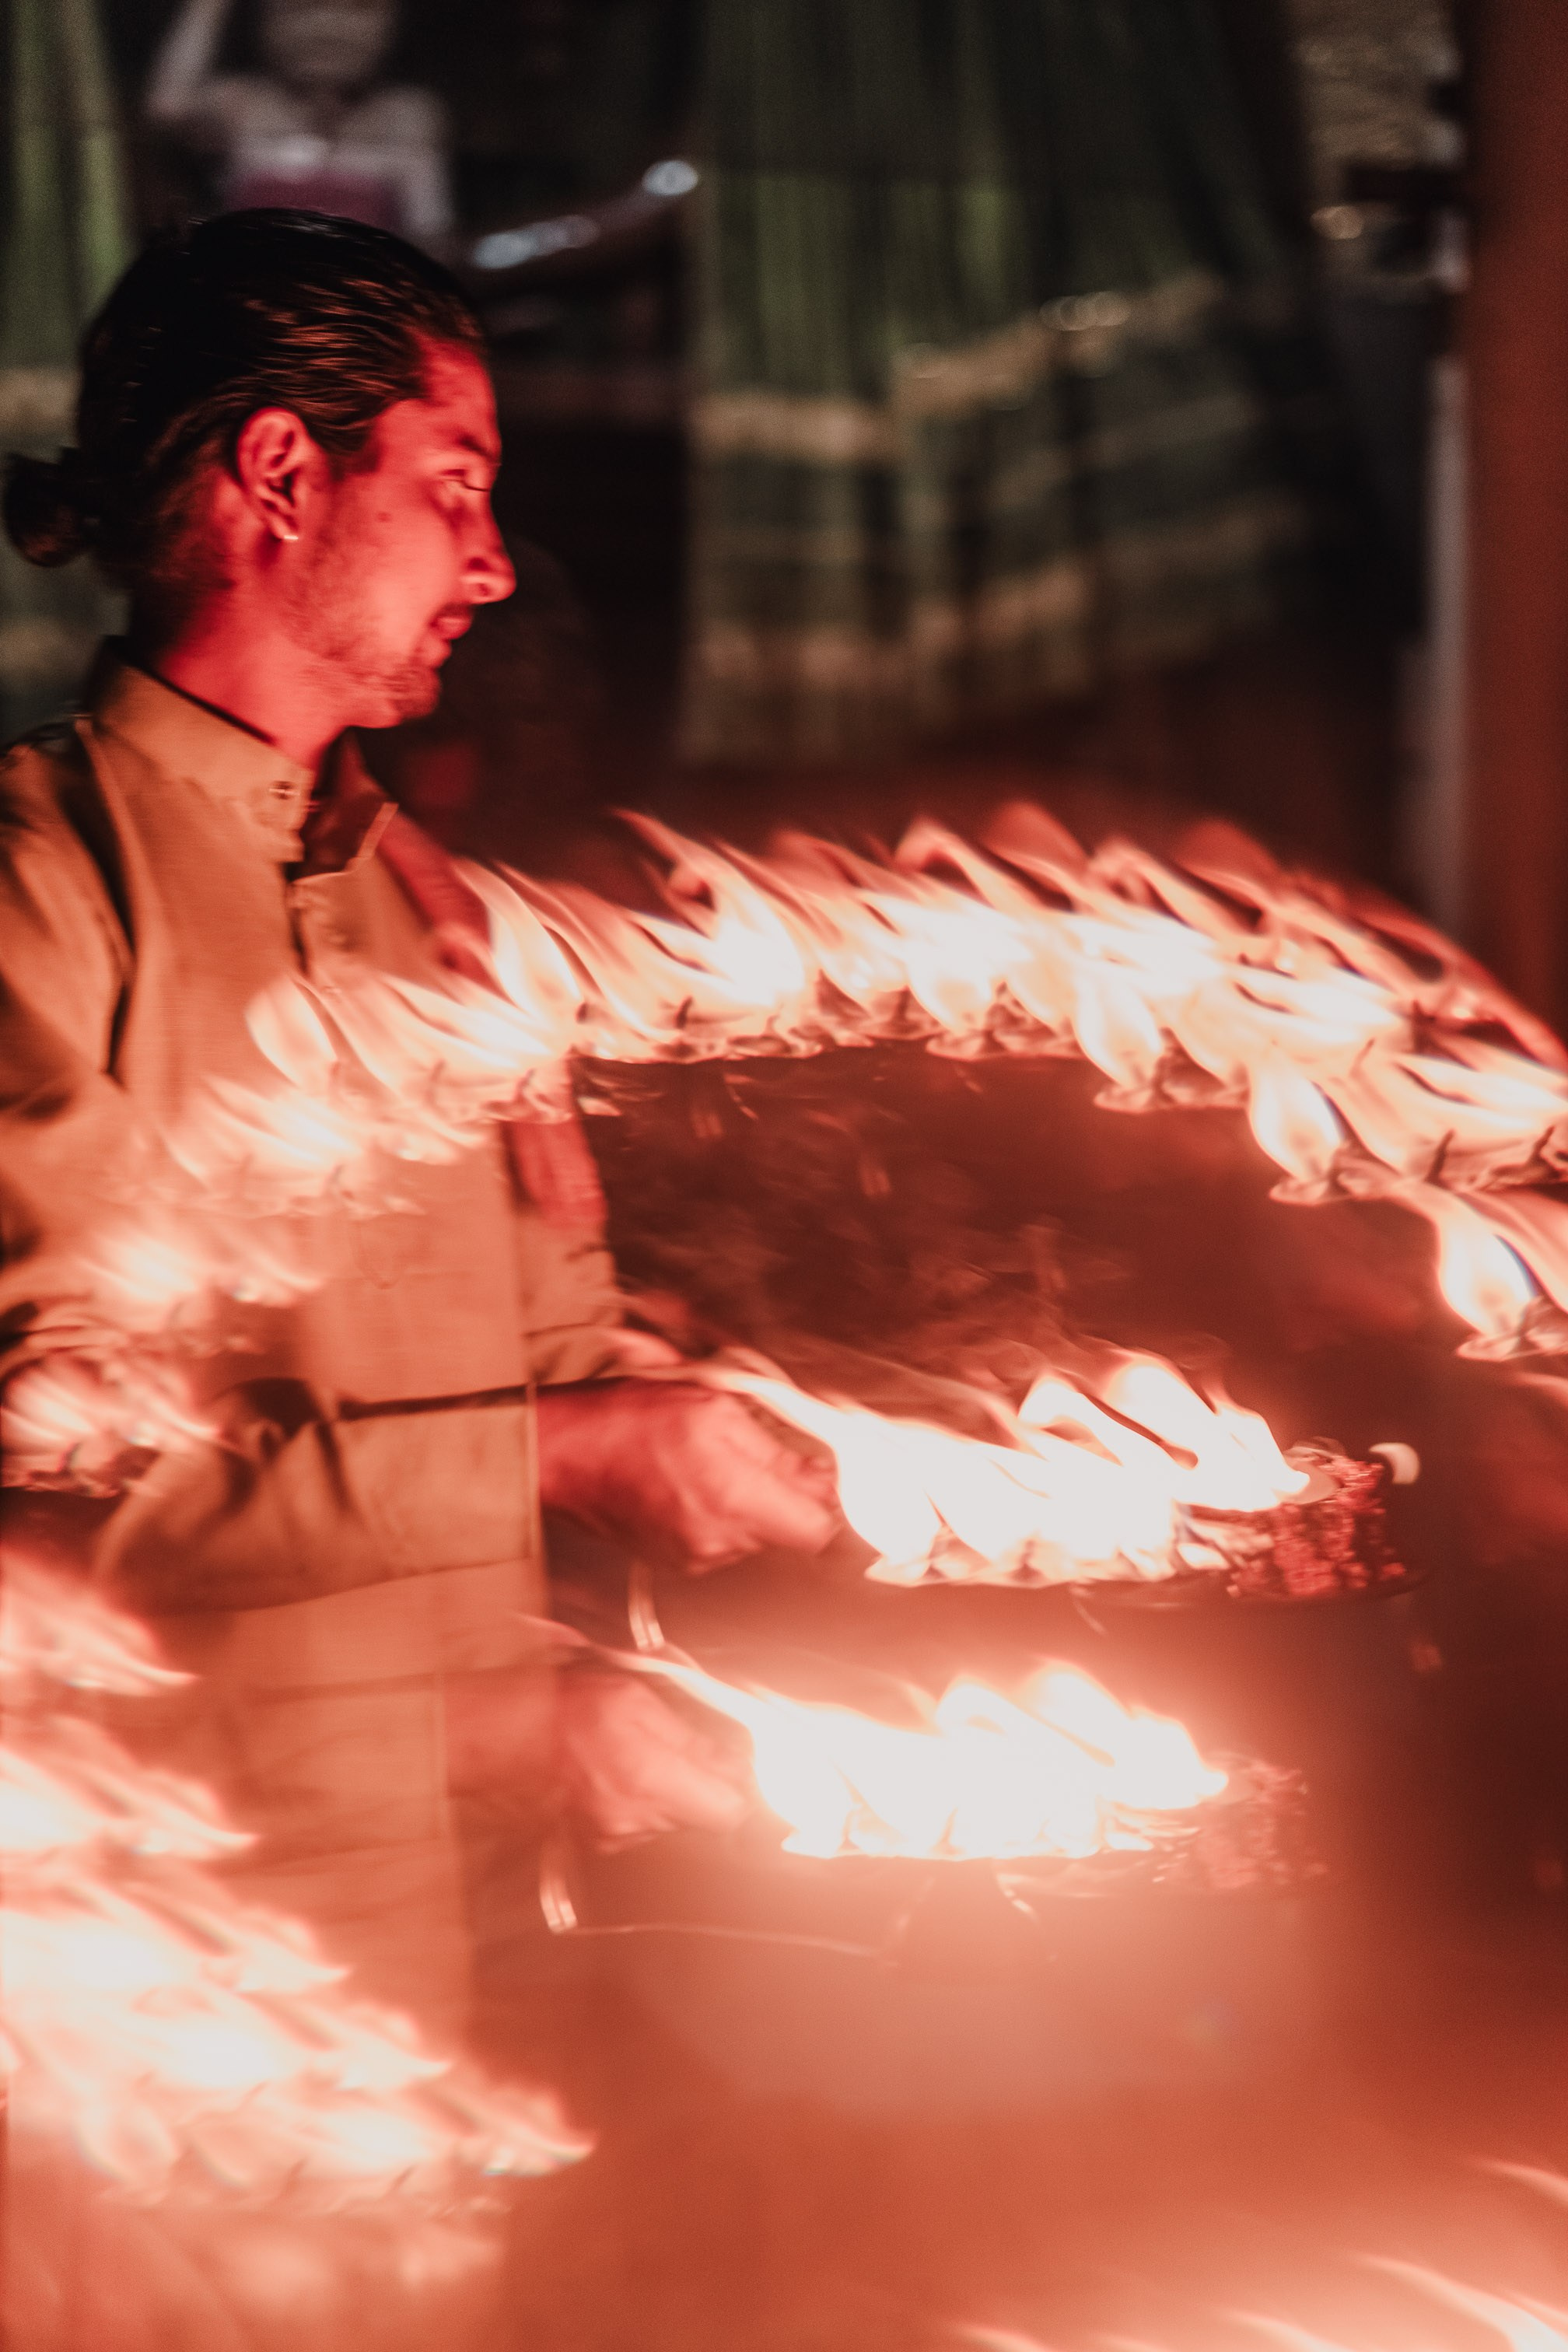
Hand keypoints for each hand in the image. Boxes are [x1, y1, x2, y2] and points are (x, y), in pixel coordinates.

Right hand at [535, 1379, 841, 1570]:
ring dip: (746, 1501)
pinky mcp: (674, 1561)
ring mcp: (694, 1557)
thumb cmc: (629, 1420)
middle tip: (750, 1450)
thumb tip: (823, 1477)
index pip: (818, 1531)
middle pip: (786, 1532)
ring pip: (753, 1535)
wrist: (561, 1453)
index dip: (826, 1501)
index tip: (818, 1475)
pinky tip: (687, 1481)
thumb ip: (777, 1453)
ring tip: (708, 1461)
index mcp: (735, 1502)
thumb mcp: (716, 1410)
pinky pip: (719, 1541)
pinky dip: (716, 1513)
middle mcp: (718, 1542)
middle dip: (781, 1494)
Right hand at [554, 1671, 751, 1842]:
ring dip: (666, 1790)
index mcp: (649, 1780)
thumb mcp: (637, 1702)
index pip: (726, 1811)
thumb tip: (727, 1760)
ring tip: (638, 1754)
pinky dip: (639, 1799)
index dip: (736, 1789)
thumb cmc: (567, 1710)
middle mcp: (635, 1817)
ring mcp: (616, 1833)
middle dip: (696, 1783)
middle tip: (674, 1748)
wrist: (513, 1735)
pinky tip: (620, 1770)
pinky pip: (641, 1823)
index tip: (733, 1770)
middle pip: (700, 1814)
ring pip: (671, 1818)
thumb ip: (689, 1738)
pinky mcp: (601, 1839)